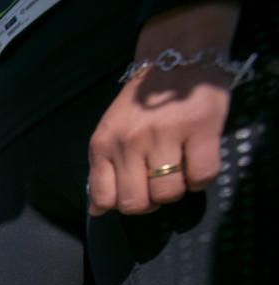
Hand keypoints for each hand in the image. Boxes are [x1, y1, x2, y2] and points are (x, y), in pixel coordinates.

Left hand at [88, 3, 238, 215]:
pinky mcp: (201, 129)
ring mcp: (165, 135)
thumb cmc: (141, 104)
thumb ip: (102, 171)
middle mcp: (130, 141)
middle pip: (137, 203)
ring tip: (179, 170)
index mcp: (104, 144)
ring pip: (168, 194)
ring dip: (177, 190)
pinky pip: (201, 177)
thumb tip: (97, 211)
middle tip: (159, 184)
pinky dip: (201, 179)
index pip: (104, 198)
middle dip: (150, 203)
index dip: (122, 204)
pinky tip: (197, 162)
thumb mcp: (110, 133)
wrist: (176, 59)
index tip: (135, 192)